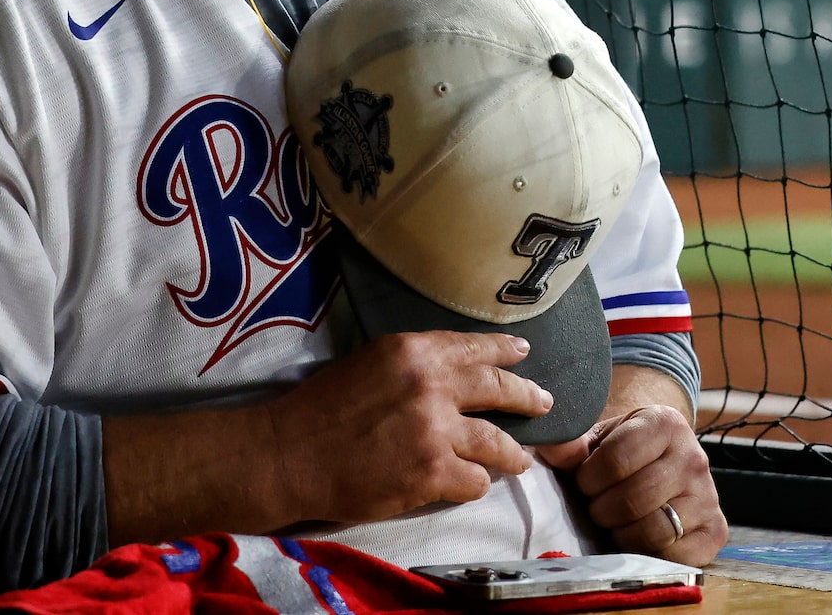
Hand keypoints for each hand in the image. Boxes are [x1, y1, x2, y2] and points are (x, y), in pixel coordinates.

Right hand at [257, 331, 551, 527]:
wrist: (289, 454)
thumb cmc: (322, 407)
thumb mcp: (373, 362)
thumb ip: (418, 364)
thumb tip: (458, 371)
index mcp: (416, 351)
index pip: (476, 348)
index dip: (505, 352)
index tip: (522, 354)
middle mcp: (433, 386)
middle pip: (498, 388)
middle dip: (526, 396)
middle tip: (543, 401)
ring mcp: (436, 432)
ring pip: (496, 443)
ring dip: (512, 454)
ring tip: (520, 459)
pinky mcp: (431, 474)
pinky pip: (474, 480)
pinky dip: (475, 483)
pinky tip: (470, 483)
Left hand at [539, 403, 725, 563]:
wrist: (663, 461)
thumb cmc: (623, 453)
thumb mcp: (599, 439)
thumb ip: (571, 445)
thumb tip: (552, 449)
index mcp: (666, 423)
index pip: (615, 461)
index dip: (588, 479)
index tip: (586, 482)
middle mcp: (695, 457)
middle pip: (632, 501)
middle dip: (602, 510)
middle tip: (599, 506)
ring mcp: (709, 496)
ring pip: (653, 532)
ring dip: (622, 535)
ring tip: (617, 523)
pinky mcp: (716, 531)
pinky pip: (676, 558)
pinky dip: (650, 556)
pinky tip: (639, 540)